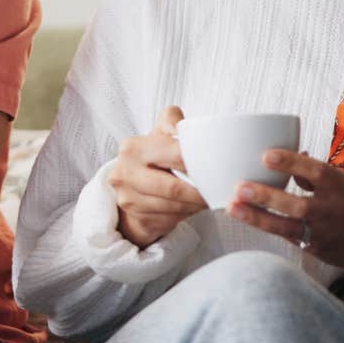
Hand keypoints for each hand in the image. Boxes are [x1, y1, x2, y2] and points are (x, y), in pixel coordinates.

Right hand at [108, 106, 207, 247]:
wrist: (130, 182)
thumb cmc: (152, 155)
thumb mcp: (160, 132)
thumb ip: (173, 122)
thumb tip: (189, 130)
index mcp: (132, 147)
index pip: (174, 155)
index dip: (199, 163)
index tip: (218, 169)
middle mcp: (124, 172)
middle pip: (173, 188)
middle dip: (199, 193)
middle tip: (218, 192)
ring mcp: (128, 197)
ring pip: (173, 207)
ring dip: (195, 206)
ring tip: (209, 199)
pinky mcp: (136, 217)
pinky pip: (169, 220)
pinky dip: (186, 215)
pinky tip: (192, 207)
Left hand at [226, 149, 343, 273]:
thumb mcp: (342, 180)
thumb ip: (314, 169)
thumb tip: (286, 151)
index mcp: (339, 186)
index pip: (315, 172)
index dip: (290, 163)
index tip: (265, 156)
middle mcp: (331, 211)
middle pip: (297, 206)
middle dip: (266, 197)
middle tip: (239, 187)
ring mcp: (322, 233)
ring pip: (288, 228)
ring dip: (257, 218)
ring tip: (233, 207)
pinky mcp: (315, 249)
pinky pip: (287, 238)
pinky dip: (267, 228)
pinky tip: (245, 218)